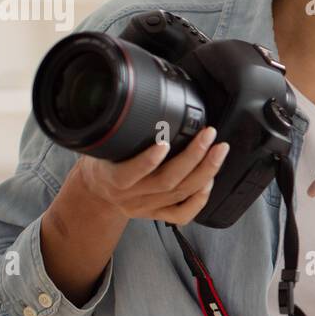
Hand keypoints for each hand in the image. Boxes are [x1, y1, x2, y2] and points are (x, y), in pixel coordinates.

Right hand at [74, 126, 229, 225]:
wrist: (96, 195)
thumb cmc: (102, 165)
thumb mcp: (99, 147)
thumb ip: (116, 133)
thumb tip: (130, 100)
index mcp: (114, 179)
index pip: (130, 173)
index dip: (148, 161)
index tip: (164, 142)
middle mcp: (132, 196)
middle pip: (167, 181)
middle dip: (193, 157)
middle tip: (208, 135)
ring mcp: (147, 207)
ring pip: (181, 194)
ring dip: (205, 171)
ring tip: (218, 150)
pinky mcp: (158, 215)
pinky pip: (183, 214)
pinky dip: (200, 199)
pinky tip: (210, 181)